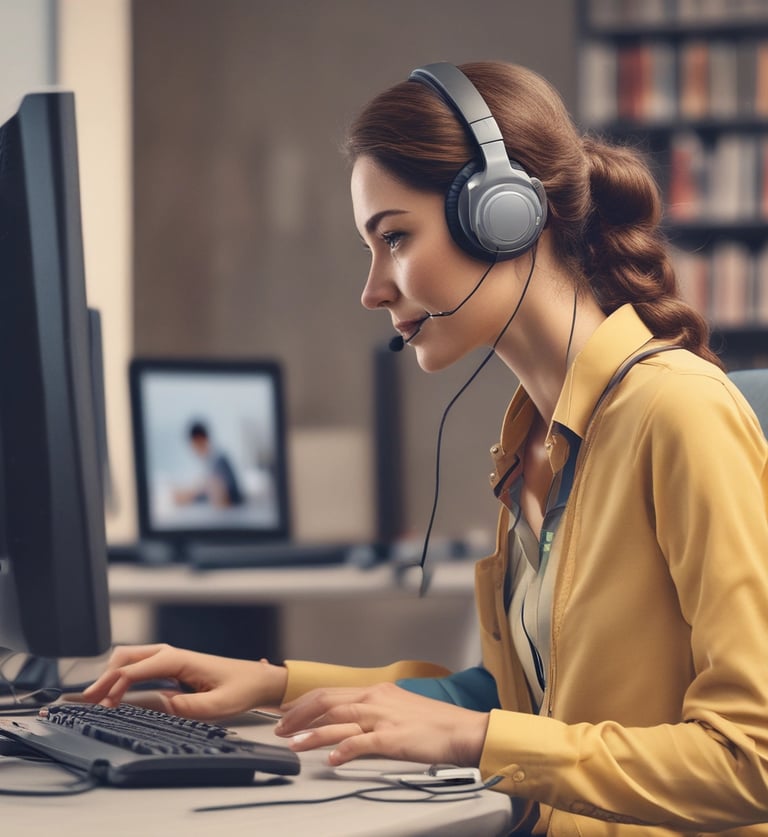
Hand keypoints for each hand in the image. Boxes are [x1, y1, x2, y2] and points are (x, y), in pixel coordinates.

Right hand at [81, 644, 286, 719]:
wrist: (259, 680)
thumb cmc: (242, 689)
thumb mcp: (216, 705)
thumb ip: (185, 707)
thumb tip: (156, 705)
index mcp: (181, 659)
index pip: (139, 667)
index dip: (117, 685)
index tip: (102, 704)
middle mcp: (172, 654)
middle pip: (127, 657)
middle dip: (105, 676)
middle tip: (87, 701)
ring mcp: (171, 659)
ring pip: (130, 659)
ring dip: (111, 675)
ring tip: (95, 699)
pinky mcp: (171, 667)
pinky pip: (139, 667)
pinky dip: (122, 677)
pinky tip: (114, 694)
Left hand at [275, 682, 488, 766]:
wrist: (461, 729)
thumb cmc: (433, 722)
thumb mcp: (397, 707)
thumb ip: (372, 711)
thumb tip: (349, 723)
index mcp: (375, 691)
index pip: (330, 693)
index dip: (304, 702)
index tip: (286, 712)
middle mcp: (375, 700)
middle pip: (327, 703)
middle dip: (298, 715)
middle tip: (280, 728)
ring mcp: (383, 718)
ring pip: (338, 722)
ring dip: (312, 734)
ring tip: (293, 744)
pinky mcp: (393, 739)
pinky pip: (361, 744)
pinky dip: (342, 751)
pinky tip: (330, 760)